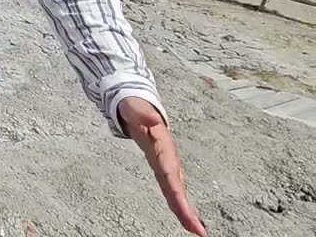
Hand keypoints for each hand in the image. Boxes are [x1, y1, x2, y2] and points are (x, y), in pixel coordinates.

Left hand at [119, 97, 206, 235]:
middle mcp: (167, 156)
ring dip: (185, 209)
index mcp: (161, 144)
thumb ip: (141, 112)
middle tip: (198, 230)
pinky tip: (185, 217)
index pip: (169, 170)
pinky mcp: (163, 167)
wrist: (138, 106)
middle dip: (187, 208)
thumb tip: (152, 118)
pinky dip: (178, 202)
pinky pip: (171, 187)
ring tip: (196, 230)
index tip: (185, 208)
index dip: (177, 190)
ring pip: (176, 189)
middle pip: (177, 185)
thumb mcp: (133, 106)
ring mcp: (166, 163)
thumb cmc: (134, 107)